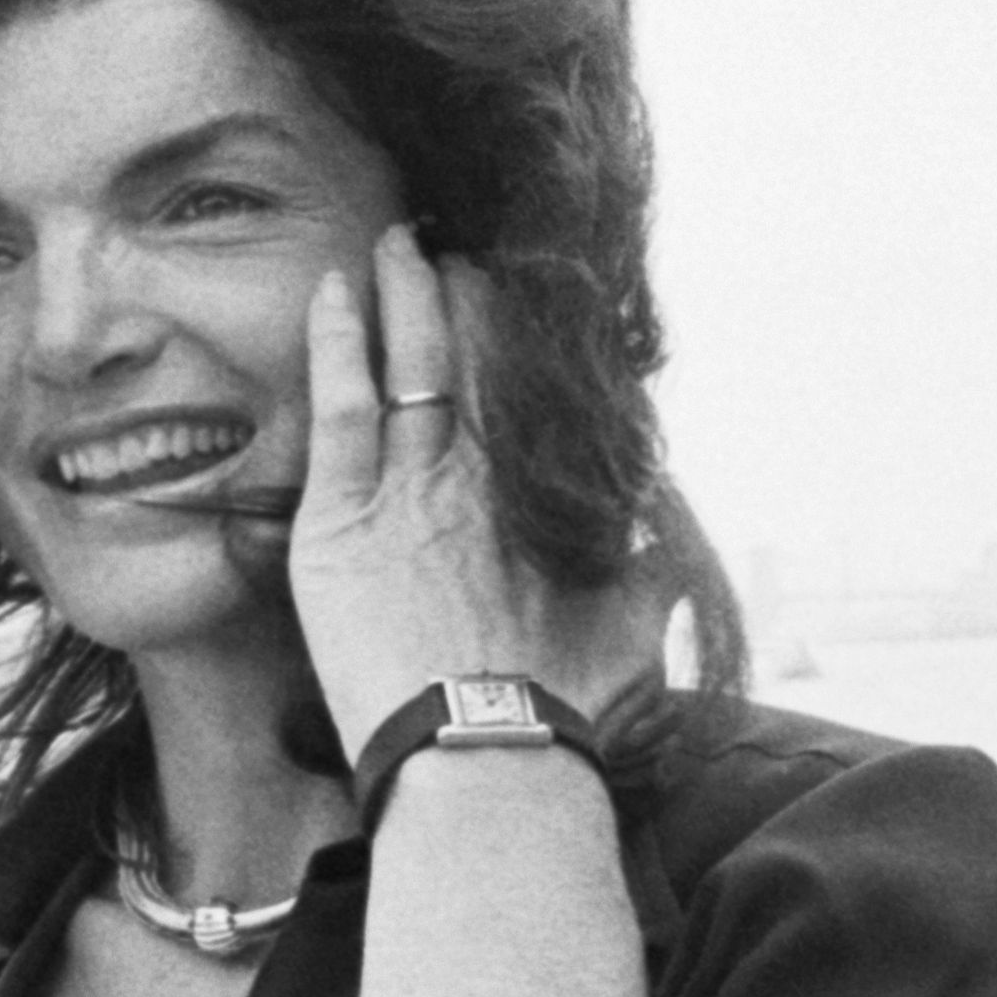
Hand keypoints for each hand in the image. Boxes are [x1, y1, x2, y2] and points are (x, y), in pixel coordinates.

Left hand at [291, 224, 666, 748]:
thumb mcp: (631, 637)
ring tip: (397, 242)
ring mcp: (413, 487)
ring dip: (404, 295)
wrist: (490, 754)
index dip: (520, 337)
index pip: (532, 391)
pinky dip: (338, 343)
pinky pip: (343, 405)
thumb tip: (664, 549)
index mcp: (547, 494)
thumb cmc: (561, 711)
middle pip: (476, 356)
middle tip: (453, 246)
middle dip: (463, 294)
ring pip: (411, 363)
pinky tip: (332, 289)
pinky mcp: (344, 517)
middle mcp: (486, 473)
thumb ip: (647, 579)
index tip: (517, 299)